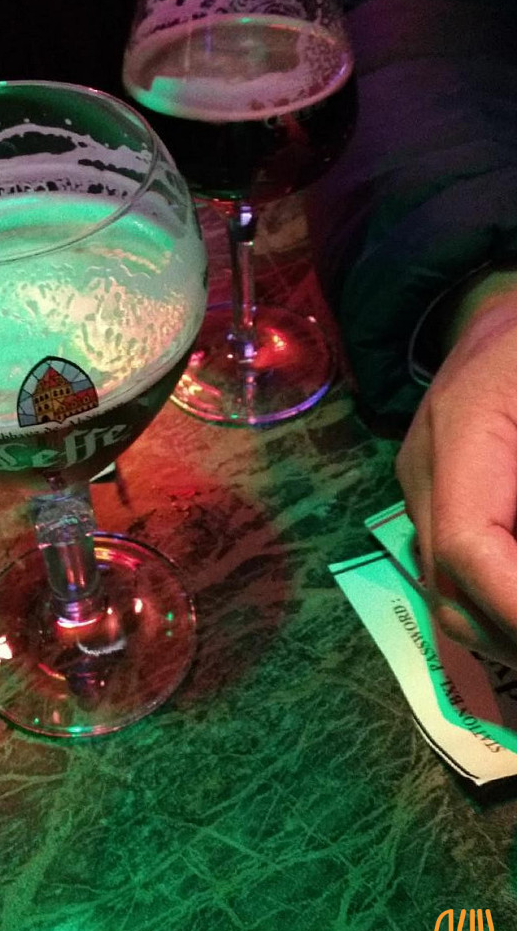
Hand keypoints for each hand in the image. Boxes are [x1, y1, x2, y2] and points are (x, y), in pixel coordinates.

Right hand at [396, 278, 516, 666]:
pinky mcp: (436, 492)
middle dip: (514, 634)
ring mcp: (424, 484)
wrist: (495, 296)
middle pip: (450, 587)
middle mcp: (427, 469)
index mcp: (461, 433)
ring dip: (509, 626)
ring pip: (450, 591)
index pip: (467, 547)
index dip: (515, 605)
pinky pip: (459, 567)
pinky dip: (504, 598)